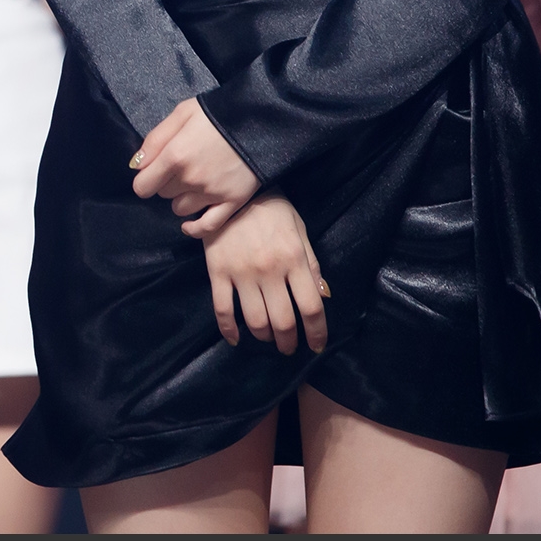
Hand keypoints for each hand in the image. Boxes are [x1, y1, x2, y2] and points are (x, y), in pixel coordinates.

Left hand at [132, 96, 258, 234]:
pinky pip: (207, 226)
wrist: (262, 121)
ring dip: (183, 198)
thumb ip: (155, 140)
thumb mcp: (181, 113)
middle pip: (163, 194)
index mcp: (174, 156)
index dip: (146, 180)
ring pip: (181, 209)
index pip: (143, 186)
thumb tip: (137, 164)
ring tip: (195, 182)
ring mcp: (212, 193)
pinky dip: (195, 227)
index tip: (153, 173)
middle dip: (167, 183)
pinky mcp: (233, 202)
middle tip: (182, 168)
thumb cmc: (217, 113)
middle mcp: (190, 179)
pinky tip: (189, 223)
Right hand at [202, 192, 328, 353]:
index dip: (317, 332)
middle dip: (288, 341)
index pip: (311, 307)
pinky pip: (222, 308)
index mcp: (294, 261)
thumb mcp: (300, 232)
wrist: (234, 193)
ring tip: (267, 337)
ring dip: (264, 336)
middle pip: (283, 320)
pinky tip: (235, 339)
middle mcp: (270, 271)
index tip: (316, 345)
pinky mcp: (217, 271)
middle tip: (288, 347)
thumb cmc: (273, 212)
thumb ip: (311, 265)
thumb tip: (323, 297)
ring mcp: (242, 273)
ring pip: (255, 319)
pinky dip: (228, 329)